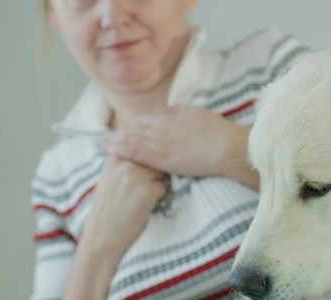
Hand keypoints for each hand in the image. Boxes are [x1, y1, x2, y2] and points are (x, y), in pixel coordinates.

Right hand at [79, 155, 166, 258]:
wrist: (102, 234)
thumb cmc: (107, 208)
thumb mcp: (109, 178)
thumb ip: (124, 163)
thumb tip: (144, 152)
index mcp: (115, 157)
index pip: (142, 147)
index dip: (147, 159)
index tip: (142, 172)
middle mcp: (126, 163)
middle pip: (153, 159)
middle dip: (154, 171)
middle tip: (141, 189)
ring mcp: (138, 176)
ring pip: (161, 172)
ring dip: (157, 183)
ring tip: (141, 197)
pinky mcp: (148, 190)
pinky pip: (165, 188)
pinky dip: (159, 197)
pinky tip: (145, 206)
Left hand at [103, 105, 248, 177]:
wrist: (226, 147)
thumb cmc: (216, 130)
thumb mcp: (194, 112)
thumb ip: (174, 111)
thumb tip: (158, 110)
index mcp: (170, 117)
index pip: (145, 120)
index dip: (133, 126)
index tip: (125, 130)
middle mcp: (161, 128)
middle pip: (135, 129)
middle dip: (121, 134)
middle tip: (108, 139)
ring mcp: (160, 143)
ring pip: (132, 140)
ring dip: (117, 142)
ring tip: (105, 146)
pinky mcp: (162, 158)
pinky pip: (137, 153)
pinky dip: (122, 150)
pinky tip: (112, 151)